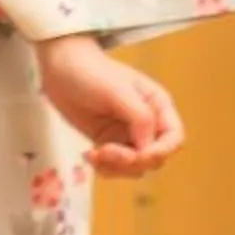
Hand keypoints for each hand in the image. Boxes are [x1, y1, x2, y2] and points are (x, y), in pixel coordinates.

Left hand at [37, 35, 184, 178]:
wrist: (59, 66)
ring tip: (93, 155)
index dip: (161, 151)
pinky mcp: (108, 141)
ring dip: (116, 168)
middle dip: (132, 161)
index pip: (174, 138)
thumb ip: (139, 117)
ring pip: (135, 167)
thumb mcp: (118, 91)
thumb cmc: (91, 71)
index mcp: (157, 106)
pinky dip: (104, 168)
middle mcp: (146, 123)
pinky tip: (88, 155)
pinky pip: (115, 166)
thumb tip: (147, 147)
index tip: (138, 154)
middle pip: (154, 158)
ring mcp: (126, 134)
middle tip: (106, 151)